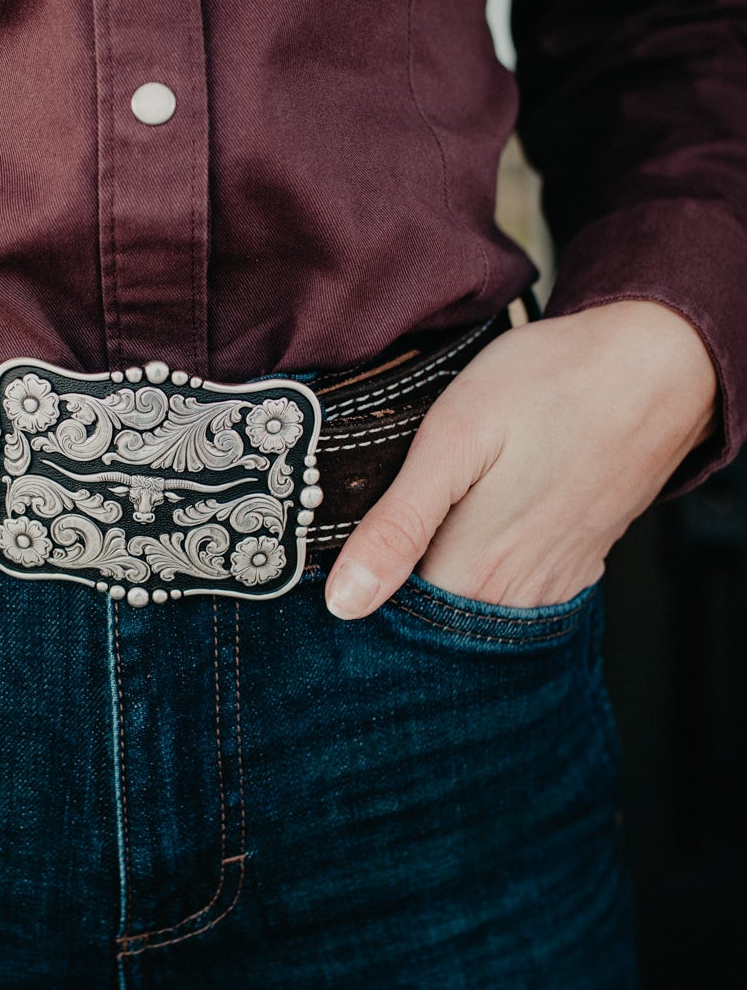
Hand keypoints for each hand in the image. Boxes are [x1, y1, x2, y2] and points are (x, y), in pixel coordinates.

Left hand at [324, 299, 717, 617]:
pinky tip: (478, 535)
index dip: (358, 597)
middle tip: (377, 542)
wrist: (654, 366)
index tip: (335, 569)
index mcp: (473, 570)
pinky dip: (489, 578)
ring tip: (427, 535)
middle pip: (434, 623)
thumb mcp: (452, 440)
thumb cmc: (550, 385)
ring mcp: (553, 581)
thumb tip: (345, 602)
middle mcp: (515, 593)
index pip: (390, 622)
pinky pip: (519, 595)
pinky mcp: (578, 562)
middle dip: (397, 597)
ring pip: (477, 613)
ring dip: (445, 588)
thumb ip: (398, 526)